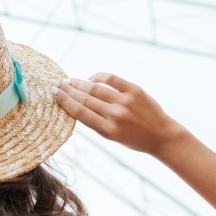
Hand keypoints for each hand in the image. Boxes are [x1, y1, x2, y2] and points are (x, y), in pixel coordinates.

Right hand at [52, 72, 183, 157]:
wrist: (162, 135)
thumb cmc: (134, 138)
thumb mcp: (112, 137)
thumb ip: (96, 122)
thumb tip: (77, 102)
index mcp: (108, 130)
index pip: (80, 113)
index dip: (65, 101)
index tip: (54, 93)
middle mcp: (115, 115)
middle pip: (85, 99)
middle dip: (68, 90)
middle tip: (55, 83)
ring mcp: (125, 102)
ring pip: (95, 88)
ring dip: (79, 83)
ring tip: (69, 80)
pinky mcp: (135, 90)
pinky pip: (112, 79)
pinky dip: (99, 76)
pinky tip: (91, 78)